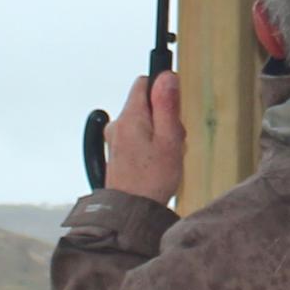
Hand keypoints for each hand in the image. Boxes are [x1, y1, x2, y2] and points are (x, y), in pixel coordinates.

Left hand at [102, 71, 185, 204]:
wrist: (131, 212)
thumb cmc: (151, 180)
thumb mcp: (169, 139)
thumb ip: (167, 105)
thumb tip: (166, 77)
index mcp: (130, 117)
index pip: (144, 83)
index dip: (163, 91)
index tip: (174, 108)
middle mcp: (118, 125)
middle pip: (145, 105)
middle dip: (164, 117)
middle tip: (173, 140)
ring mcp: (115, 140)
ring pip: (143, 123)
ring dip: (159, 134)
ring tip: (167, 156)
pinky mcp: (117, 153)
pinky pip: (138, 139)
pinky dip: (150, 146)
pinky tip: (157, 164)